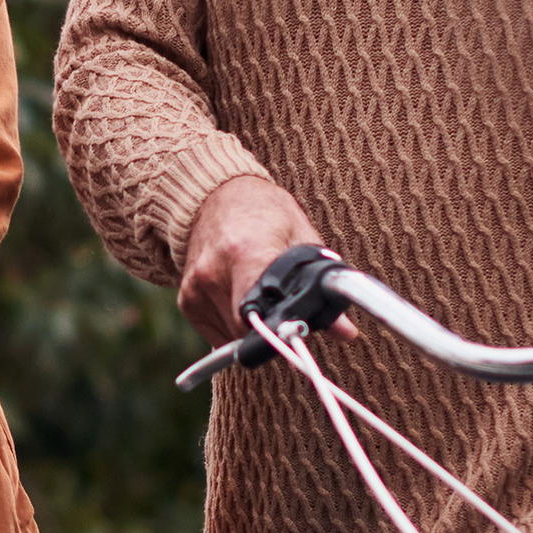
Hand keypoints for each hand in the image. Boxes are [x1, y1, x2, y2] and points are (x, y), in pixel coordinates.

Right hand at [177, 172, 322, 344]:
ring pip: (233, 337)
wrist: (215, 195)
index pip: (257, 317)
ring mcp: (196, 288)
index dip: (279, 332)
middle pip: (248, 332)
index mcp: (246, 253)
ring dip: (253, 327)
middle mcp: (213, 272)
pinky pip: (218, 333)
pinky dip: (235, 324)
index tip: (295, 330)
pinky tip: (241, 296)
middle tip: (286, 311)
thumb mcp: (302, 239)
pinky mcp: (187, 299)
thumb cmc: (265, 212)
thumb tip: (346, 332)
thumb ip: (321, 287)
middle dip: (271, 331)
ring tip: (261, 295)